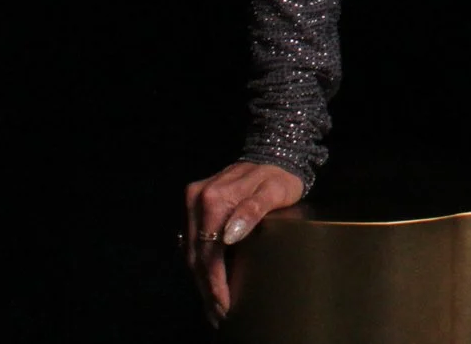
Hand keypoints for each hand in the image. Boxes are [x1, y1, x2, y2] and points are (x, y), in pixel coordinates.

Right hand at [182, 160, 302, 324]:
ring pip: (191, 252)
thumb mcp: (273, 191)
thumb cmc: (279, 177)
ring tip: (214, 307)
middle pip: (196, 254)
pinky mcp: (195, 207)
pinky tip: (209, 284)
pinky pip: (194, 243)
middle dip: (208, 288)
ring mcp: (193, 203)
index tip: (225, 304)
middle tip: (220, 314)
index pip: (208, 250)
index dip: (215, 281)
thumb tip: (228, 236)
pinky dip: (201, 266)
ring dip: (202, 282)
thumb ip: (252, 210)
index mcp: (213, 198)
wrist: (275, 156)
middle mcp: (196, 199)